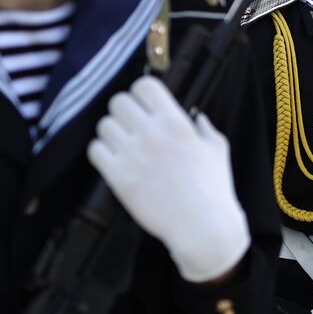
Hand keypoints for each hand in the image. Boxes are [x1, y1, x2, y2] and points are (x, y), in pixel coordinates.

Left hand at [88, 76, 248, 282]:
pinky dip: (101, 152)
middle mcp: (152, 135)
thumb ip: (204, 128)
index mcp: (177, 123)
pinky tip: (112, 159)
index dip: (141, 93)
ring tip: (121, 143)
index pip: (144, 86)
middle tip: (130, 124)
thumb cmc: (213, 189)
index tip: (143, 104)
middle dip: (124, 111)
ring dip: (111, 132)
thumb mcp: (217, 149)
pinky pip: (95, 151)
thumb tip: (195, 116)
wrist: (202, 227)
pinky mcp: (119, 178)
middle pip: (118, 102)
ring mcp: (133, 156)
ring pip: (104, 125)